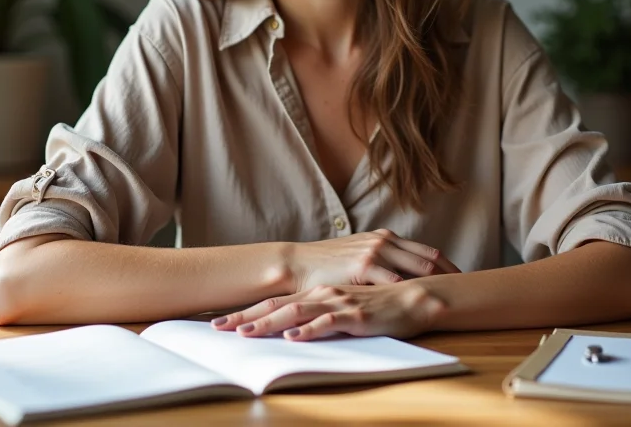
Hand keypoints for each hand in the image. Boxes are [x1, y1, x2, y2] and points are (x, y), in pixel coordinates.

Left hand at [211, 282, 445, 340]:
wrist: (413, 297)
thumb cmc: (378, 305)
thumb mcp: (343, 309)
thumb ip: (321, 315)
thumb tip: (294, 330)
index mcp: (317, 293)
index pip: (275, 303)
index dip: (247, 312)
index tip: (221, 323)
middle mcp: (323, 294)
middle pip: (277, 307)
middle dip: (246, 317)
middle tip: (217, 327)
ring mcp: (338, 303)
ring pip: (297, 313)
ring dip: (269, 324)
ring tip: (245, 333)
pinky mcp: (356, 314)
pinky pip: (328, 322)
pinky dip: (309, 329)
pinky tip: (293, 337)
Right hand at [286, 229, 459, 292]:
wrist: (298, 264)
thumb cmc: (327, 264)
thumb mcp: (359, 255)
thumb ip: (381, 260)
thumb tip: (402, 275)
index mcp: (386, 238)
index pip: (428, 252)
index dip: (449, 267)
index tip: (465, 282)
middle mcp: (384, 242)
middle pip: (430, 260)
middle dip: (451, 277)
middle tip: (469, 295)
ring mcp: (375, 252)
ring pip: (418, 269)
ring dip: (438, 285)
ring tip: (454, 302)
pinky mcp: (363, 267)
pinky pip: (394, 281)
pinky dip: (412, 293)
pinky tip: (424, 306)